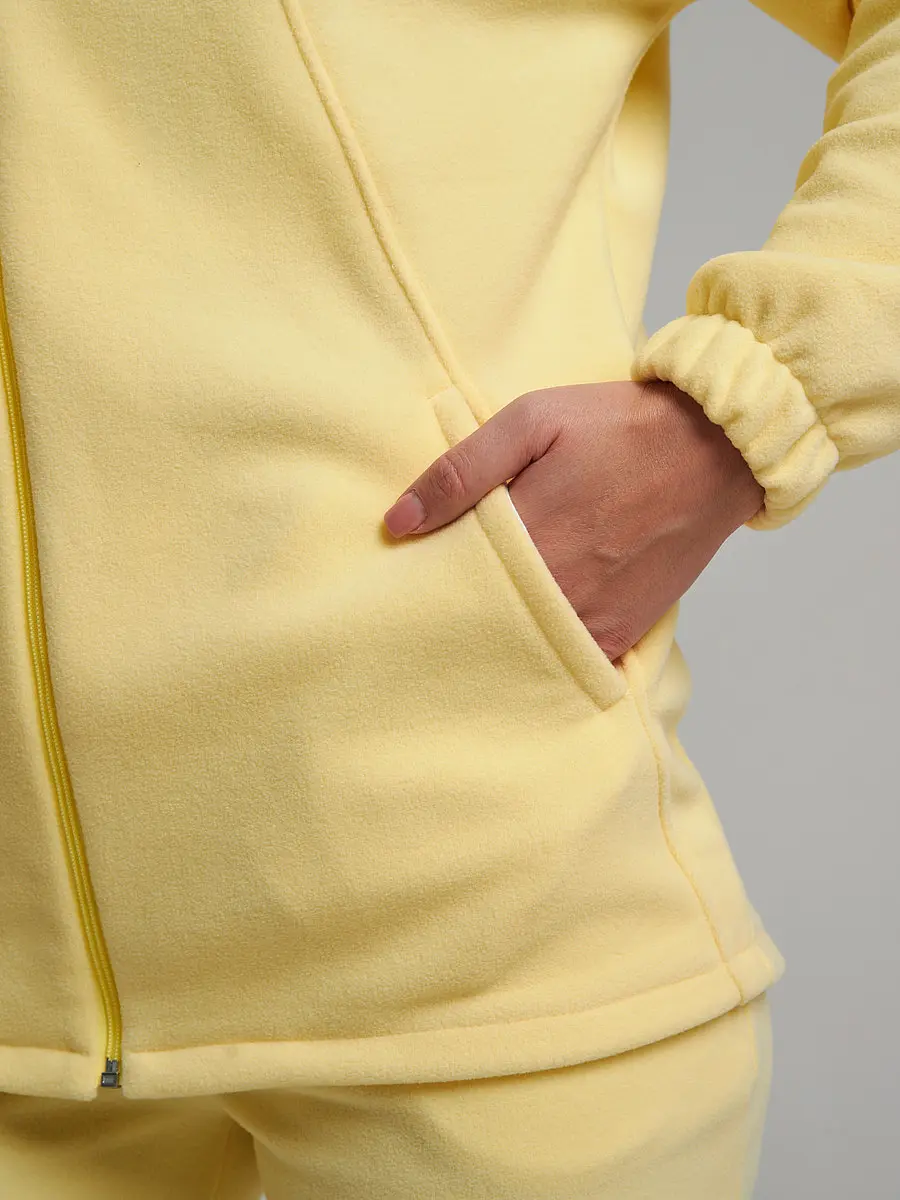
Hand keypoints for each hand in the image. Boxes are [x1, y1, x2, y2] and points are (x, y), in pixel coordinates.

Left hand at [383, 380, 764, 660]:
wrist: (717, 448)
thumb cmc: (620, 426)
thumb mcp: (533, 421)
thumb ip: (462, 470)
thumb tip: (397, 522)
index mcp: (529, 536)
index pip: (450, 580)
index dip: (424, 581)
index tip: (405, 578)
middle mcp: (560, 590)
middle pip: (481, 623)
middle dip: (453, 616)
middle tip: (428, 606)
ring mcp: (594, 619)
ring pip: (521, 649)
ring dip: (494, 639)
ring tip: (473, 619)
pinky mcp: (622, 634)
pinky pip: (568, 662)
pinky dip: (541, 654)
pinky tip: (522, 636)